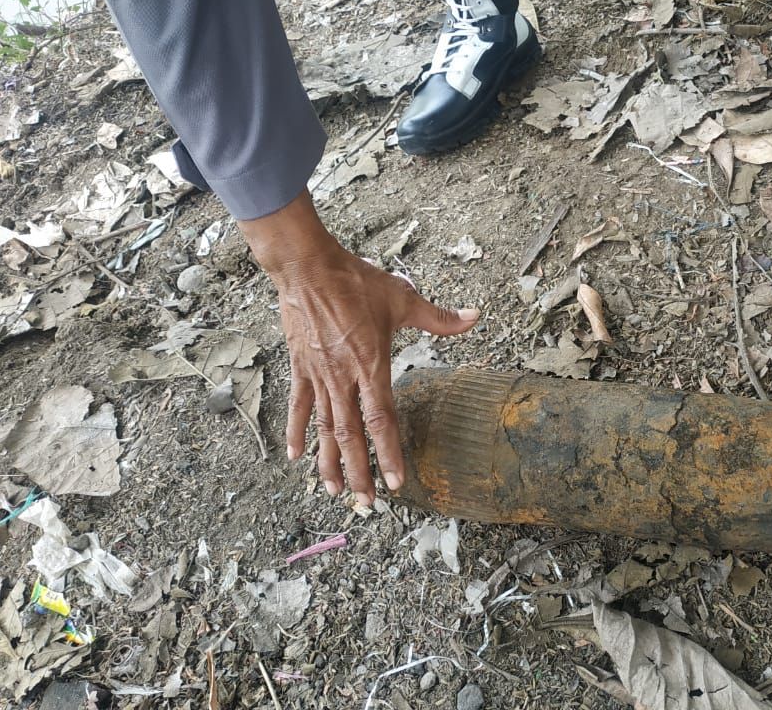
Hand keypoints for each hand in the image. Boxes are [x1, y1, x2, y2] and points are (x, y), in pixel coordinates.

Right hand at [241, 191, 478, 505]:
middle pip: (352, 436)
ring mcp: (320, 375)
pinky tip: (295, 456)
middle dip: (359, 473)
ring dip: (330, 462)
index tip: (395, 483)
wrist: (307, 267)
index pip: (383, 420)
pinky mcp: (301, 367)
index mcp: (372, 365)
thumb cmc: (356, 281)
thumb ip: (439, 317)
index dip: (389, 453)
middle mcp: (344, 378)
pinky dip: (298, 431)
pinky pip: (300, 406)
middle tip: (366, 505)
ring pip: (326, 428)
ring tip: (334, 491)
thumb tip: (475, 316)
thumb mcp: (403, 298)